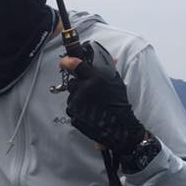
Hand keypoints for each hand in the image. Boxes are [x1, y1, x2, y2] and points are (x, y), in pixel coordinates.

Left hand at [59, 42, 146, 156]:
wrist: (119, 127)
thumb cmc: (119, 104)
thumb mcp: (116, 83)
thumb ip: (109, 70)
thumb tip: (112, 58)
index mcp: (94, 79)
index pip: (75, 65)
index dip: (68, 62)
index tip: (65, 62)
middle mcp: (83, 90)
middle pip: (72, 82)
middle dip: (78, 84)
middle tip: (87, 89)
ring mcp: (77, 104)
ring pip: (71, 95)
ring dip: (78, 97)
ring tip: (91, 102)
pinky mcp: (73, 115)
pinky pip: (72, 107)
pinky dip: (78, 108)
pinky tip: (89, 110)